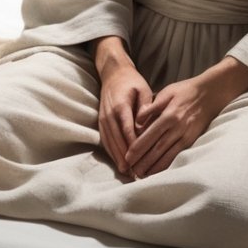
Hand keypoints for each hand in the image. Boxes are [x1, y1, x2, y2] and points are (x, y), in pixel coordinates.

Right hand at [92, 36, 151, 176]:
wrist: (113, 73)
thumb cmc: (132, 82)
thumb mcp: (143, 89)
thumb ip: (145, 108)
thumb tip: (144, 127)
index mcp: (120, 106)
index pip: (127, 130)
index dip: (133, 146)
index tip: (140, 159)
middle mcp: (109, 114)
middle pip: (117, 140)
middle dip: (125, 157)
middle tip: (134, 173)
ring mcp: (103, 119)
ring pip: (109, 142)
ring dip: (117, 158)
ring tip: (126, 173)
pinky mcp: (101, 122)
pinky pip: (105, 140)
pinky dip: (111, 152)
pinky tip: (117, 162)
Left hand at [125, 57, 247, 178]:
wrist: (211, 94)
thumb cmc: (186, 91)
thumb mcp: (166, 92)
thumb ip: (151, 107)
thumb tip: (137, 121)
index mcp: (169, 115)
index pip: (150, 135)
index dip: (138, 148)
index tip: (128, 157)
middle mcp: (178, 128)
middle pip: (157, 149)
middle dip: (143, 162)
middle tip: (131, 171)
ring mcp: (186, 136)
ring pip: (168, 156)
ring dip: (154, 168)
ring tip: (141, 176)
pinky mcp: (192, 141)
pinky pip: (178, 156)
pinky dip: (167, 166)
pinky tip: (158, 172)